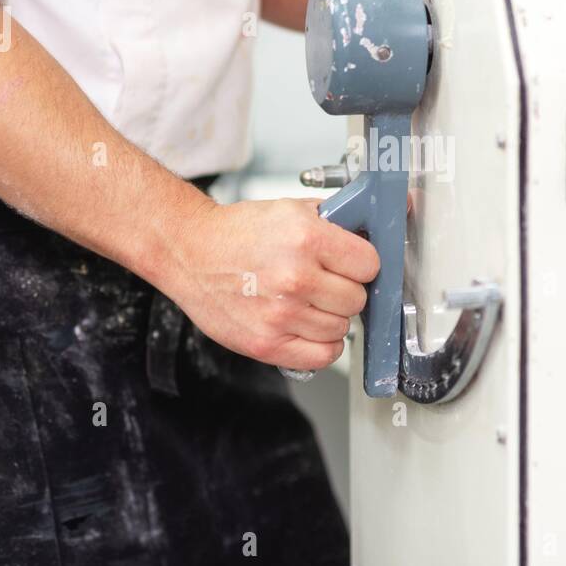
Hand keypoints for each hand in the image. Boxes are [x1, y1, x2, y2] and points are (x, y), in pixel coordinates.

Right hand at [162, 197, 379, 369]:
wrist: (191, 253)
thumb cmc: (238, 233)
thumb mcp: (291, 210)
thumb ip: (336, 222)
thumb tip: (374, 228)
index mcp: (306, 239)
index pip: (369, 264)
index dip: (361, 264)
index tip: (351, 264)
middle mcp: (295, 278)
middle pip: (357, 299)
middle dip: (346, 290)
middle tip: (324, 282)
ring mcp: (281, 315)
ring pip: (342, 329)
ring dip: (331, 317)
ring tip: (308, 302)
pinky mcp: (267, 344)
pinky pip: (323, 356)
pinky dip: (322, 345)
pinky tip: (308, 326)